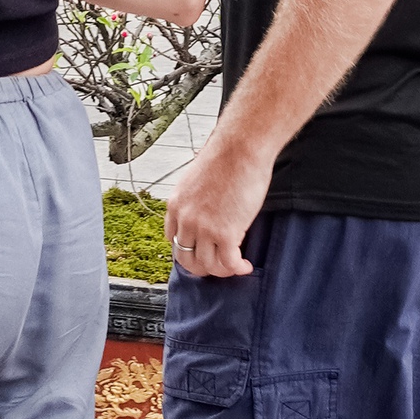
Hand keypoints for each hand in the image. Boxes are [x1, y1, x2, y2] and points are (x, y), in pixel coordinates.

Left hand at [164, 127, 272, 280]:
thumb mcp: (196, 181)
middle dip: (203, 267)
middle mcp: (186, 219)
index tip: (202, 251)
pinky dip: (238, 268)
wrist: (240, 149)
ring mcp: (204, 228)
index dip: (189, 250)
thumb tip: (206, 213)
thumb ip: (195, 201)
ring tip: (235, 265)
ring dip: (223, 270)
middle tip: (218, 266)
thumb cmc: (226, 158)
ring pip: (208, 265)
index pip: (173, 240)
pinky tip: (246, 265)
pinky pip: (229, 263)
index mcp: (175, 205)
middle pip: (187, 258)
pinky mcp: (225, 234)